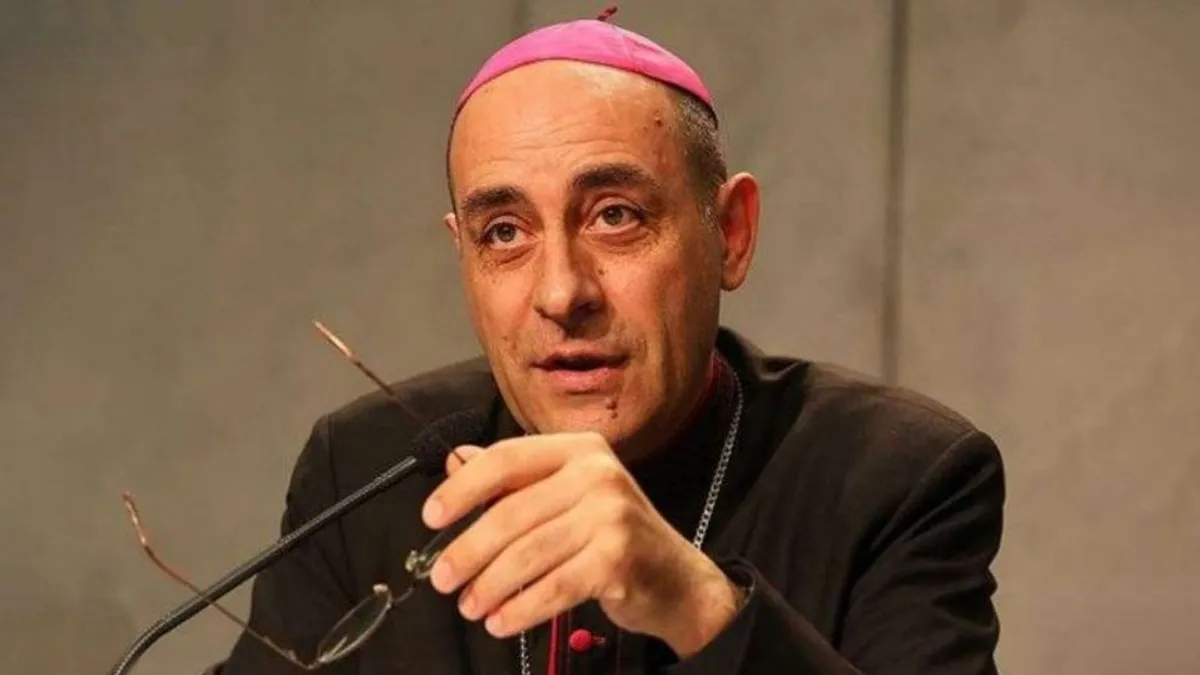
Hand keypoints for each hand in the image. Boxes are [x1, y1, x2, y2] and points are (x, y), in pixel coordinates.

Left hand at [420, 431, 742, 656]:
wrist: (676, 578)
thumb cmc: (613, 535)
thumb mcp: (567, 495)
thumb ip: (514, 479)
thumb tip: (456, 462)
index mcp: (578, 449)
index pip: (505, 459)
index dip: (462, 489)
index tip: (432, 517)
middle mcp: (596, 473)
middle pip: (510, 513)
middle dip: (467, 551)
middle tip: (442, 578)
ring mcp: (611, 515)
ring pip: (526, 554)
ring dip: (488, 586)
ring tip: (469, 606)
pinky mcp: (617, 558)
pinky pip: (552, 587)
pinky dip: (519, 609)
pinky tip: (500, 622)